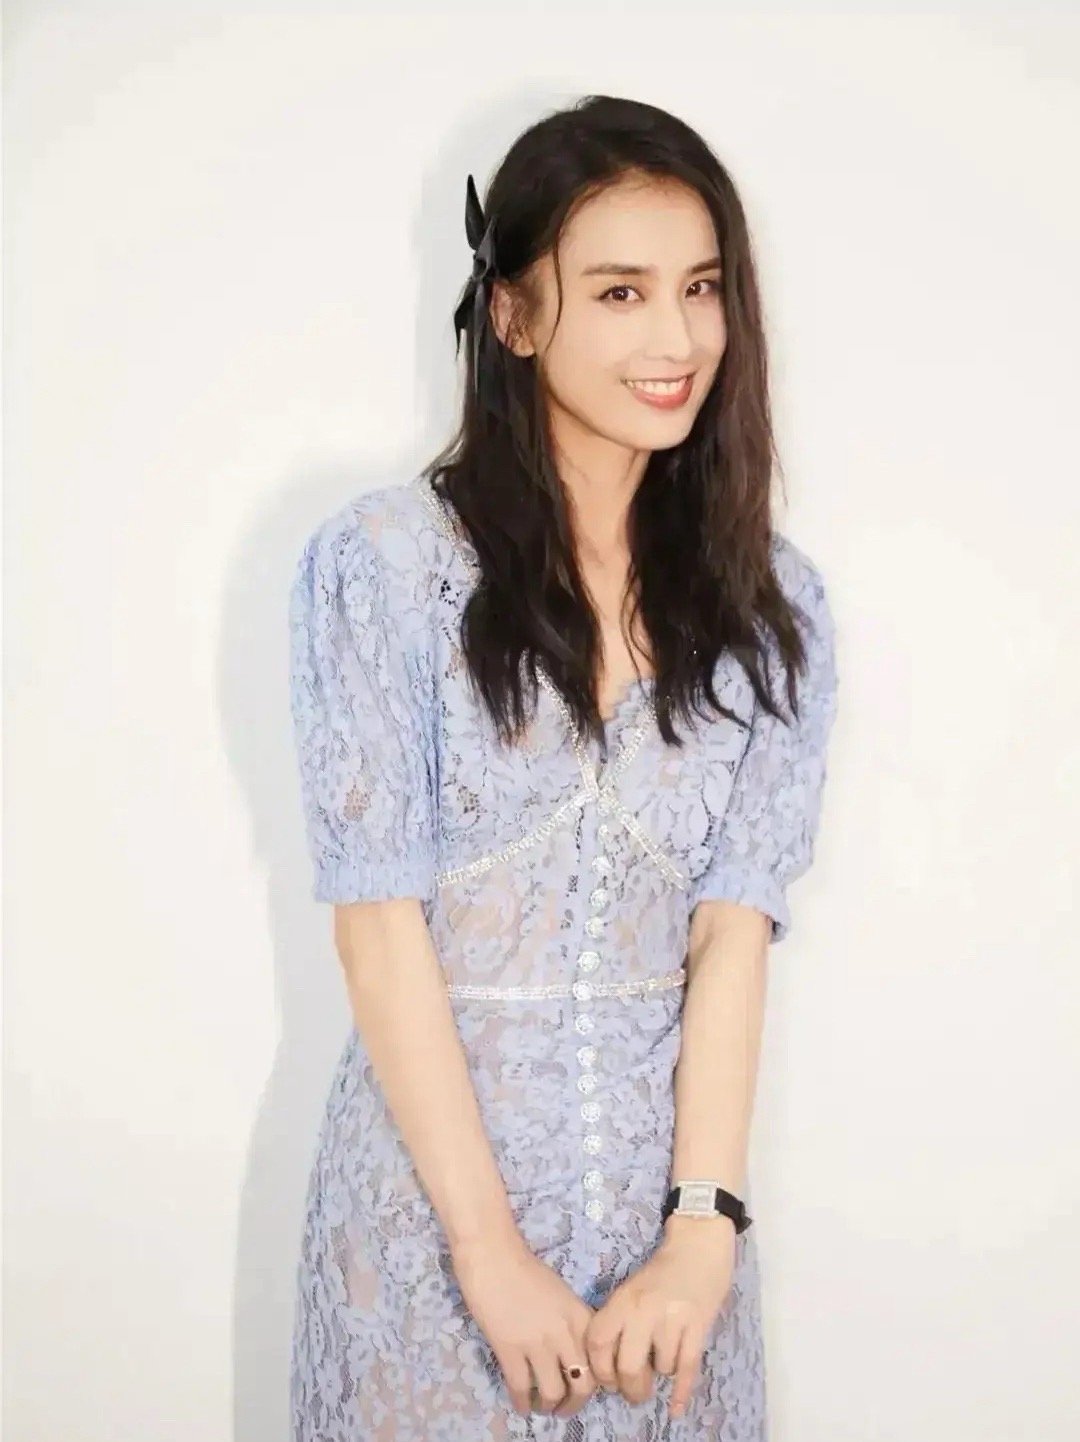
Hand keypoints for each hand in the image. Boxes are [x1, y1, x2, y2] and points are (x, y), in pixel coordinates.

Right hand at [450, 1232, 598, 1417]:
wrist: (493, 1256)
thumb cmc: (525, 1269)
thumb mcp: (561, 1294)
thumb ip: (571, 1322)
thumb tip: (573, 1352)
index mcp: (580, 1316)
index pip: (601, 1361)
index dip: (597, 1382)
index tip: (585, 1389)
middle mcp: (565, 1332)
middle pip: (583, 1385)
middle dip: (575, 1404)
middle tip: (565, 1408)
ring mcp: (537, 1342)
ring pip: (553, 1392)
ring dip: (549, 1406)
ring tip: (542, 1407)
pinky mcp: (509, 1349)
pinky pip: (522, 1388)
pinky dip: (523, 1403)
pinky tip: (521, 1405)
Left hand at [583, 1217, 735, 1419]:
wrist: (698, 1245)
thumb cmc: (661, 1271)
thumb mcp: (630, 1290)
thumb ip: (618, 1321)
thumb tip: (611, 1367)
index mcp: (622, 1300)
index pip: (598, 1343)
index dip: (600, 1370)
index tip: (609, 1381)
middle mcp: (643, 1310)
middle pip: (627, 1366)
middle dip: (631, 1388)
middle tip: (636, 1392)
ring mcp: (672, 1318)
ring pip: (661, 1368)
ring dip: (662, 1374)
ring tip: (664, 1364)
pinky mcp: (698, 1325)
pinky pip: (687, 1367)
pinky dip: (682, 1392)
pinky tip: (676, 1407)